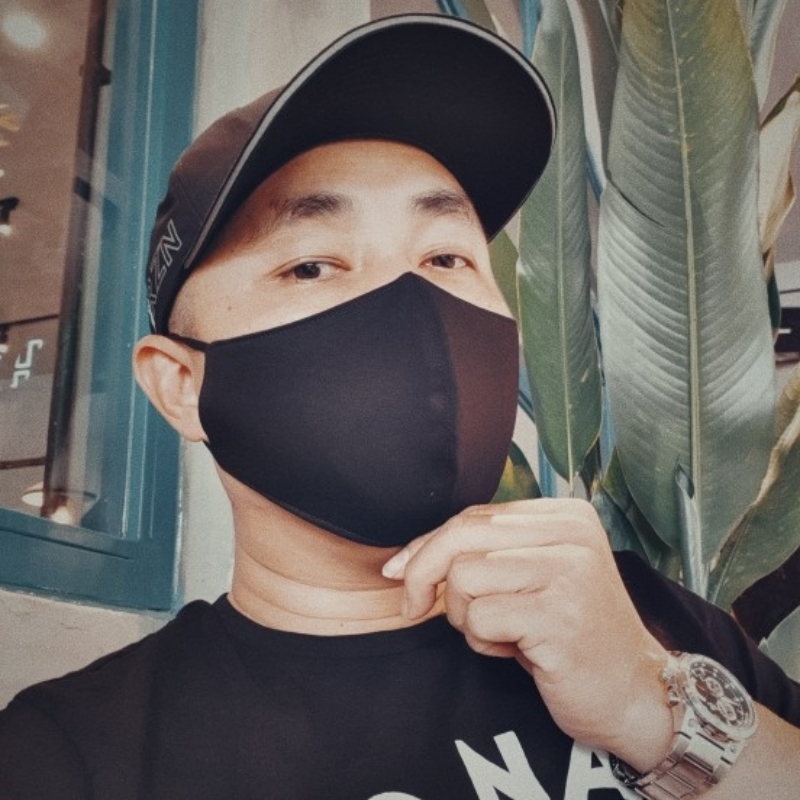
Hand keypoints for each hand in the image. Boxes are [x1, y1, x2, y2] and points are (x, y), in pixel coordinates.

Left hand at [382, 498, 672, 768]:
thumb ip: (488, 553)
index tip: (401, 571)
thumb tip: (407, 558)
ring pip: (463, 578)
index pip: (473, 515)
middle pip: (461, 536)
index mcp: (565, 515)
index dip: (428, 545)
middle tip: (413, 607)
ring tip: (504, 634)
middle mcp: (570, 533)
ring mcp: (568, 571)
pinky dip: (485, 643)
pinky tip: (520, 653)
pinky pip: (480, 618)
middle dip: (423, 574)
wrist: (634, 696)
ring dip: (467, 617)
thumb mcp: (534, 579)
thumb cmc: (571, 636)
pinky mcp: (559, 613)